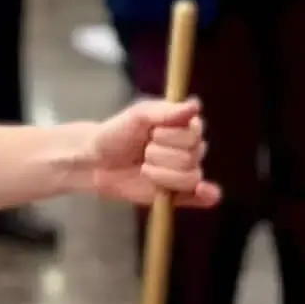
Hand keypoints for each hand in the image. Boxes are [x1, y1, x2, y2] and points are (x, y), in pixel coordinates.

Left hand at [87, 95, 218, 209]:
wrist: (97, 161)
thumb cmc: (118, 132)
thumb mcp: (138, 115)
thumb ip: (166, 112)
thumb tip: (195, 105)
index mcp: (186, 126)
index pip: (194, 135)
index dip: (170, 137)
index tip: (152, 133)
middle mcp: (190, 148)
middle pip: (191, 157)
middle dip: (160, 155)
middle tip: (144, 151)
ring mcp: (185, 171)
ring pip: (190, 177)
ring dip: (162, 174)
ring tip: (144, 168)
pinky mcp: (178, 194)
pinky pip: (201, 198)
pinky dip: (207, 196)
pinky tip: (203, 192)